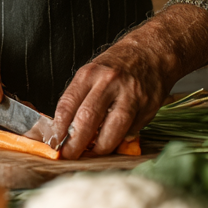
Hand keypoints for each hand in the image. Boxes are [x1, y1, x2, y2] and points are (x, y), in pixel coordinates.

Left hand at [51, 4, 207, 159]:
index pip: (68, 104)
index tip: (55, 142)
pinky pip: (132, 129)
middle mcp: (109, 83)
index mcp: (89, 74)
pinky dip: (121, 138)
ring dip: (101, 147)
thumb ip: (81, 99)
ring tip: (93, 153)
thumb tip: (67, 131)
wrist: (152, 52)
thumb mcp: (92, 74)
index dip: (59, 128)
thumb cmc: (117, 66)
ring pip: (113, 129)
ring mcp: (130, 95)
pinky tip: (115, 140)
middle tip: (69, 155)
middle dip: (76, 143)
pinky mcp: (148, 106)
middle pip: (87, 119)